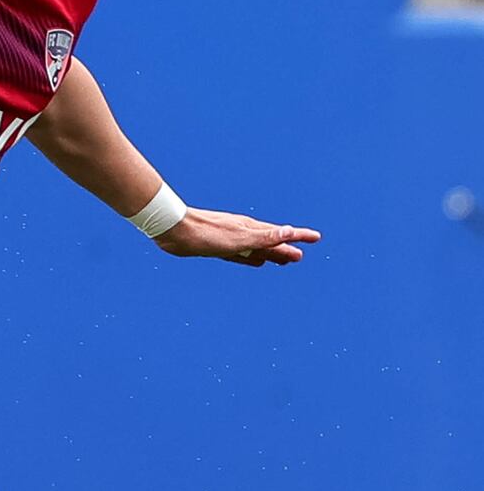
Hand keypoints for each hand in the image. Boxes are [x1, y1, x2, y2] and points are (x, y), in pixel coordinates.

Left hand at [155, 208, 320, 267]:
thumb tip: (290, 230)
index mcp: (252, 229)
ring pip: (257, 249)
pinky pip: (241, 255)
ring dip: (270, 254)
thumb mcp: (240, 238)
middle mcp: (243, 232)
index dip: (299, 236)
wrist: (174, 231)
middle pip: (270, 243)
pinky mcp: (217, 247)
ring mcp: (230, 239)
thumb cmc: (206, 233)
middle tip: (300, 257)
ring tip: (282, 261)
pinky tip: (254, 261)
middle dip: (285, 250)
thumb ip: (265, 237)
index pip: (282, 233)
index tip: (316, 237)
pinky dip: (251, 258)